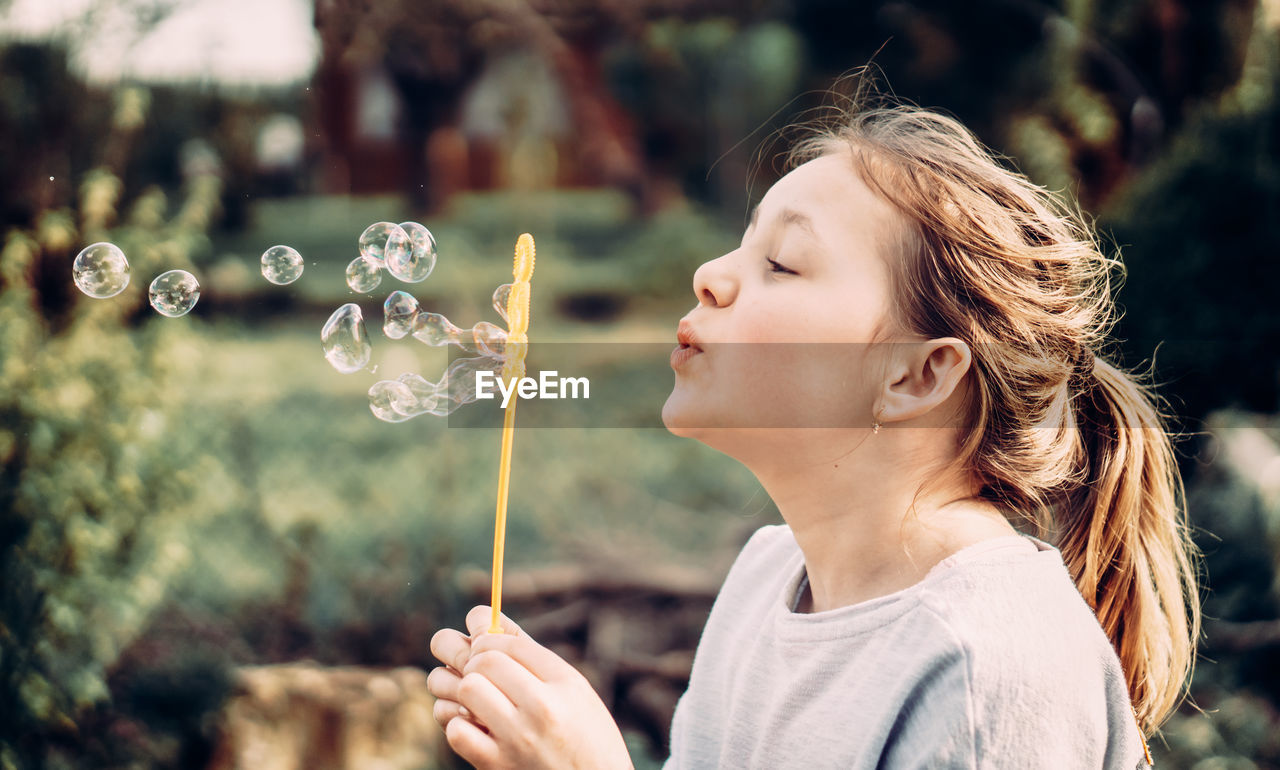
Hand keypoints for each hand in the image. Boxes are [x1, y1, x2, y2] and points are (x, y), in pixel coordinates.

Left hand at [427, 605, 633, 769]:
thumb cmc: (585, 733)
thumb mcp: (573, 688)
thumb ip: (529, 653)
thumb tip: (481, 617)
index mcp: (563, 683)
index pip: (508, 642)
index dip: (486, 633)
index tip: (481, 639)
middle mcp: (540, 709)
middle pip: (483, 660)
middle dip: (469, 656)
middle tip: (472, 663)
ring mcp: (517, 740)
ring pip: (465, 689)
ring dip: (457, 686)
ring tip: (467, 691)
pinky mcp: (496, 767)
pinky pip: (455, 730)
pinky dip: (456, 722)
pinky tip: (471, 722)